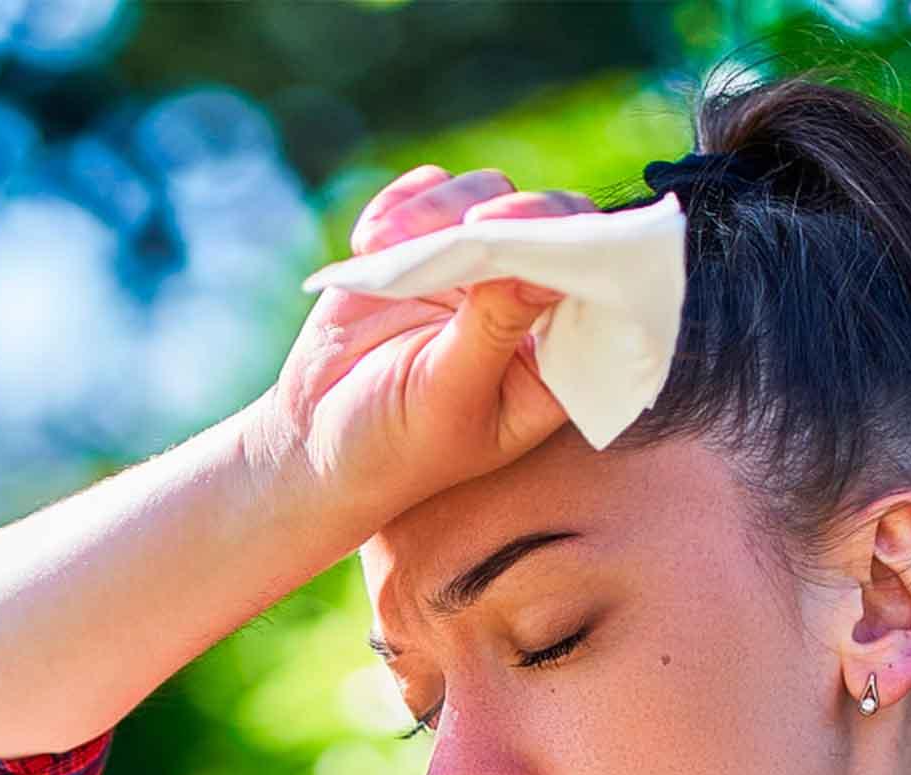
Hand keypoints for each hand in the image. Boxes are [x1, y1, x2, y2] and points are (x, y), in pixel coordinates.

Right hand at [254, 165, 596, 523]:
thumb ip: (494, 329)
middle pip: (551, 223)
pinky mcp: (426, 243)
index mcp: (554, 361)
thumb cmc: (393, 447)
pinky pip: (431, 192)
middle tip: (474, 224)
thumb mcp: (447, 399)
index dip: (580, 251)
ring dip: (442, 209)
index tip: (537, 240)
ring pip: (488, 194)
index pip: (595, 286)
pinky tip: (369, 245)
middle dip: (514, 215)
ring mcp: (477, 270)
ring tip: (385, 246)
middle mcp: (527, 307)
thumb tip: (542, 263)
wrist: (315, 442)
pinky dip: (402, 205)